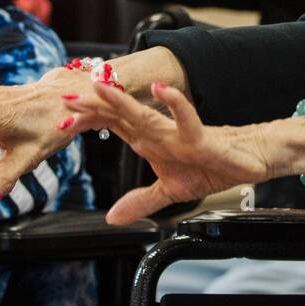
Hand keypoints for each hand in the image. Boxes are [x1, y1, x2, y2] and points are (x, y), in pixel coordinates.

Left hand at [60, 80, 269, 223]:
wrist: (246, 161)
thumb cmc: (210, 167)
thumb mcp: (169, 192)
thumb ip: (140, 201)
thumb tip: (112, 218)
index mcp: (149, 141)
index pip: (112, 127)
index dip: (87, 121)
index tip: (59, 118)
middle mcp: (159, 133)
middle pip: (121, 117)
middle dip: (93, 107)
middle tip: (65, 97)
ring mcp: (178, 133)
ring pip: (146, 115)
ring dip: (123, 102)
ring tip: (101, 87)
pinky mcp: (200, 138)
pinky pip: (186, 118)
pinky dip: (175, 104)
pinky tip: (161, 90)